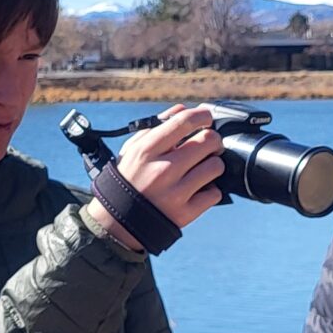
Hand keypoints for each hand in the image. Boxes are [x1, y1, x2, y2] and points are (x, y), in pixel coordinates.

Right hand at [86, 104, 225, 250]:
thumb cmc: (128, 179)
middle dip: (213, 141)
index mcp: (148, 150)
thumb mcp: (133, 149)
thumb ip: (157, 127)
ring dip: (214, 165)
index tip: (206, 117)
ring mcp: (176, 192)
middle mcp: (163, 169)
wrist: (116, 222)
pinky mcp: (185, 213)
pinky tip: (199, 189)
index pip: (184, 122)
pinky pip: (215, 193)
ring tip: (203, 169)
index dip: (202, 115)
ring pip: (216, 167)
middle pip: (208, 141)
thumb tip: (182, 110)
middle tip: (209, 145)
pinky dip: (211, 190)